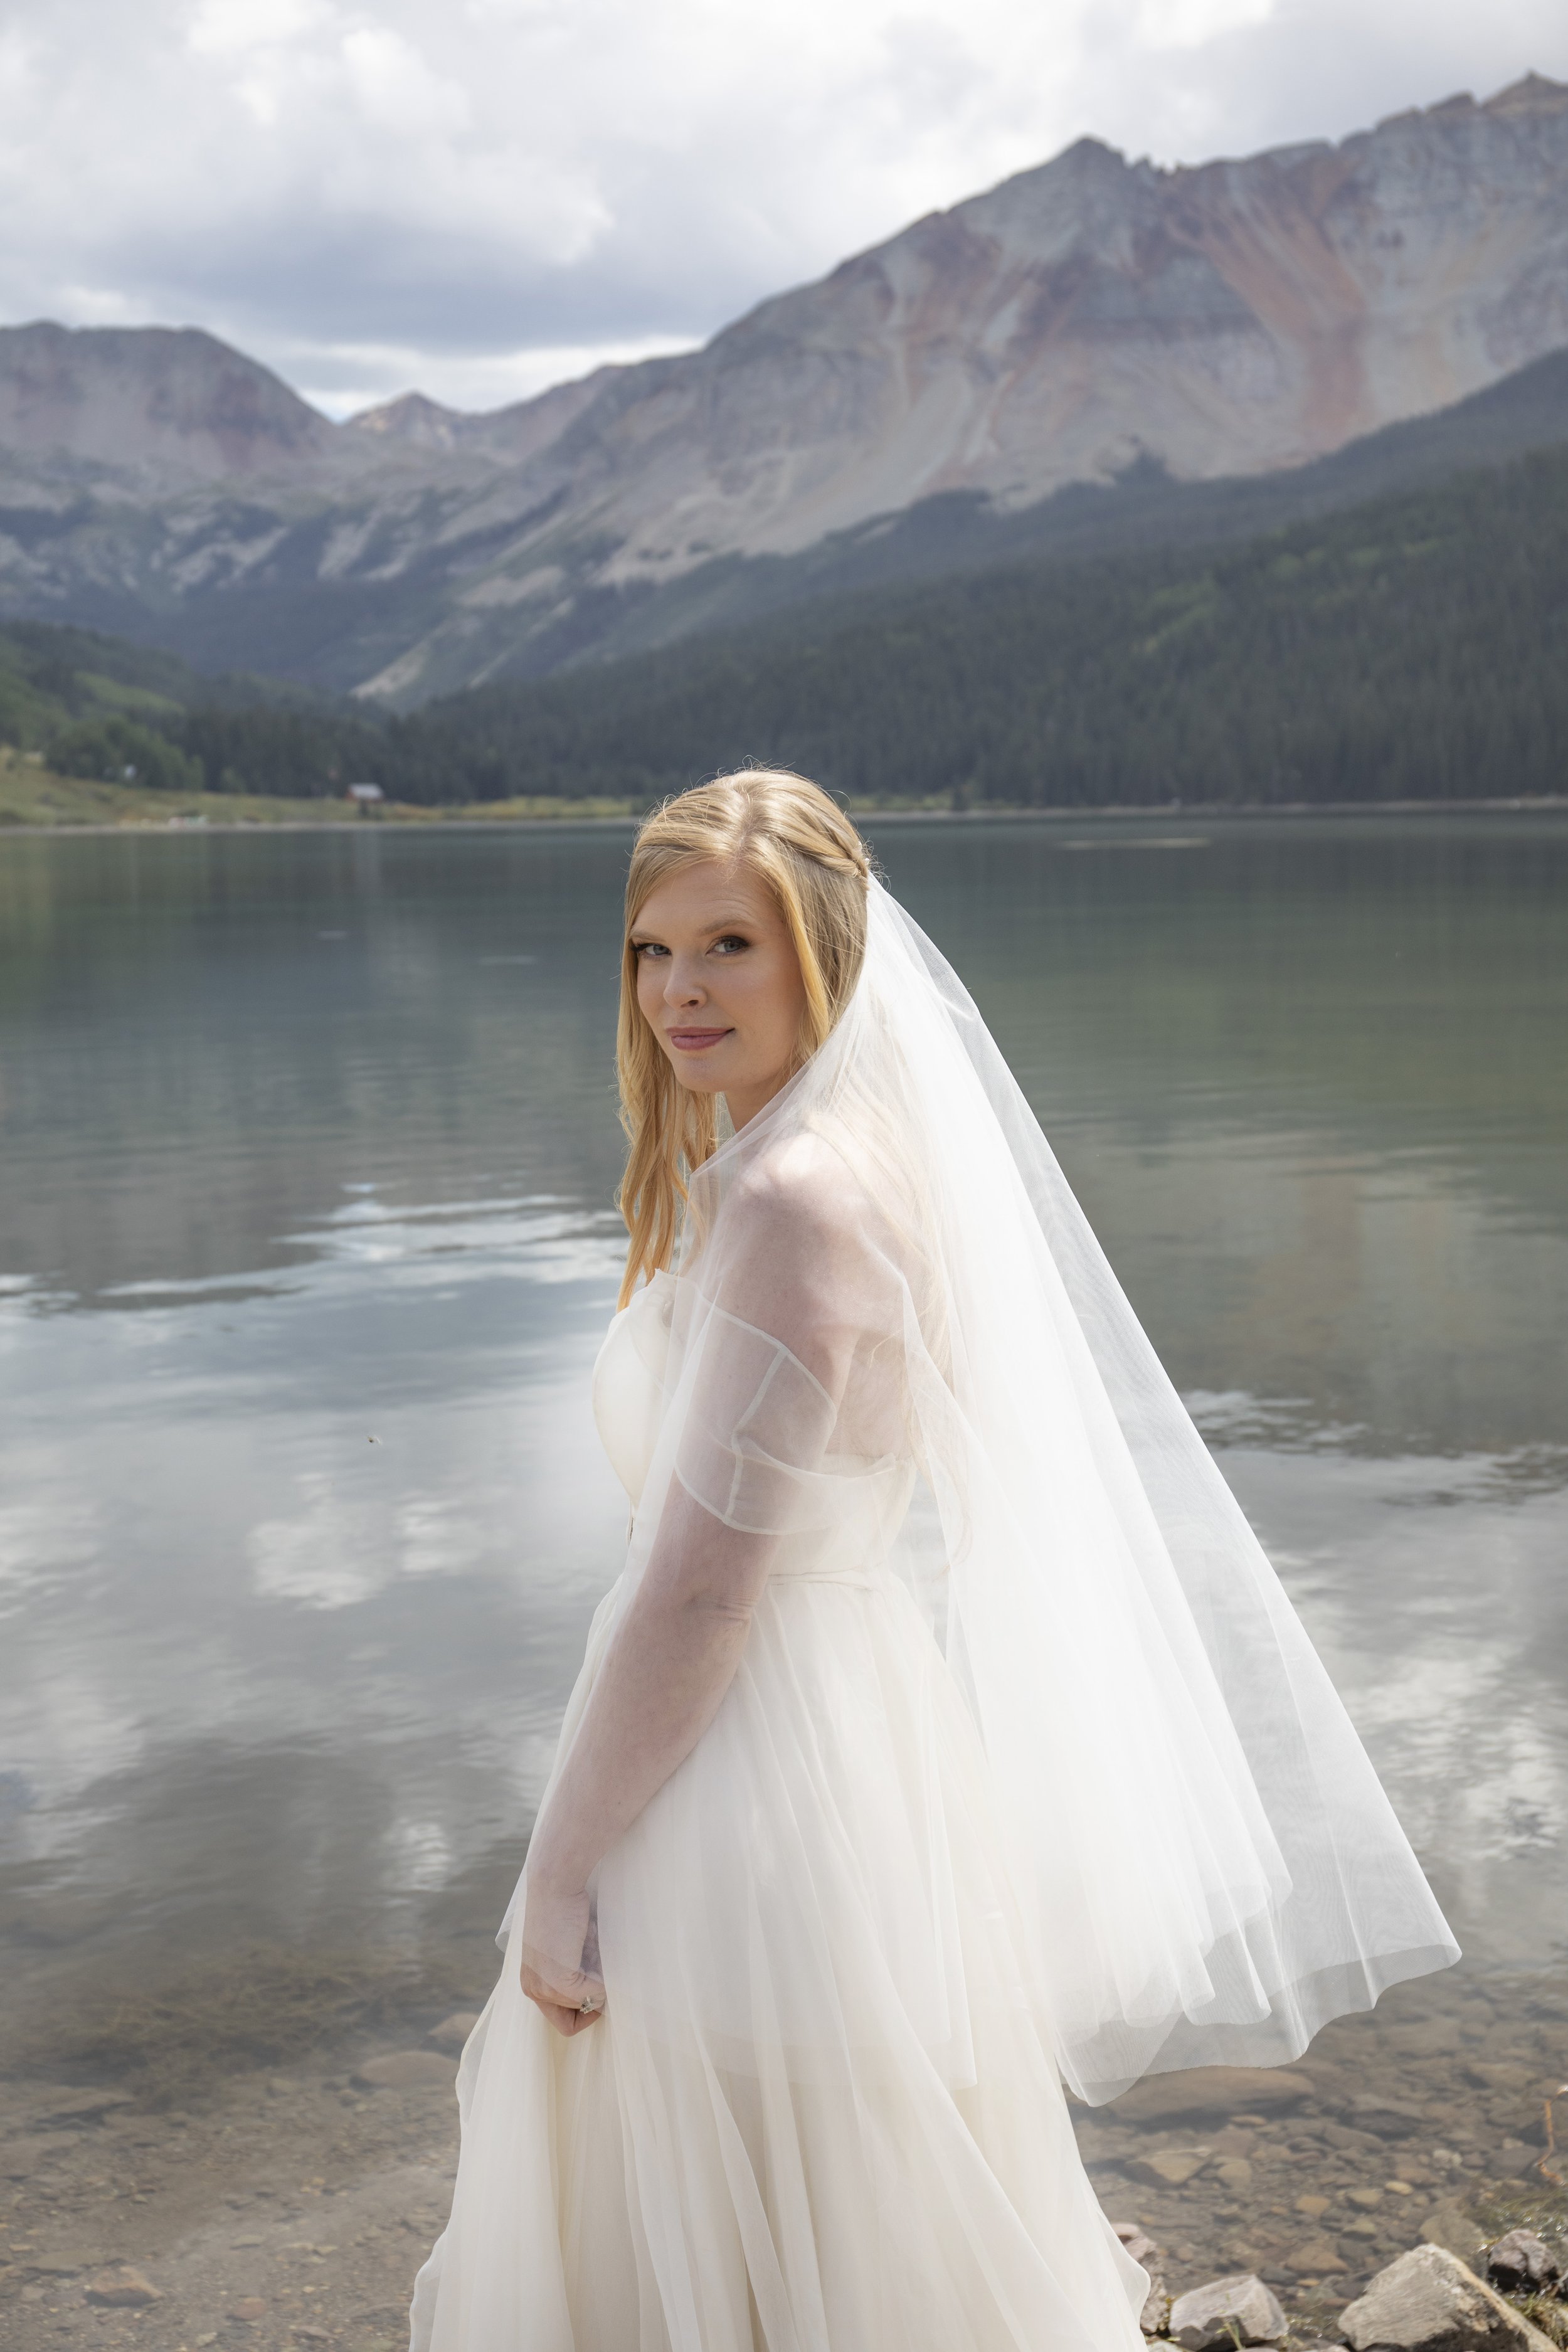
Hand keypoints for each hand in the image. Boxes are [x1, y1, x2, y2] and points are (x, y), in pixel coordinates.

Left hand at [519, 1874, 604, 2037]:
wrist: (555, 1883)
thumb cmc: (566, 1908)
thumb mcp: (566, 1948)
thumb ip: (576, 1971)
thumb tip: (603, 1994)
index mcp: (531, 1983)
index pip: (561, 2020)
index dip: (583, 2010)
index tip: (597, 1987)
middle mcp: (532, 1989)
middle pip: (572, 2020)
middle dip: (591, 1999)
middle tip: (599, 1972)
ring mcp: (544, 1988)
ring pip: (586, 2006)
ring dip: (598, 1982)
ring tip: (591, 1948)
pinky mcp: (559, 1981)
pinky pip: (595, 1994)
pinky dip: (604, 1978)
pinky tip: (594, 1948)